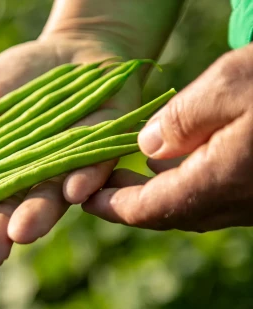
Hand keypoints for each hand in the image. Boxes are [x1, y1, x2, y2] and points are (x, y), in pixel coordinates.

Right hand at [0, 37, 141, 273]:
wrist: (69, 54)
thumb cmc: (13, 81)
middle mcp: (27, 180)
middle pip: (7, 214)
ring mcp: (64, 167)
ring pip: (48, 198)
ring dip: (36, 215)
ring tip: (20, 233)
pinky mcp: (99, 149)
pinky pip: (91, 165)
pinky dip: (83, 177)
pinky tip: (73, 190)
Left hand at [83, 44, 252, 231]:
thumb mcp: (233, 84)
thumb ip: (182, 120)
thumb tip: (146, 149)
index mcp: (222, 182)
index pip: (148, 209)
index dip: (111, 206)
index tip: (83, 198)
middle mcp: (241, 203)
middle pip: (169, 213)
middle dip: (130, 200)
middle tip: (102, 180)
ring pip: (195, 205)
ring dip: (160, 191)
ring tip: (132, 168)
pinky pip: (221, 195)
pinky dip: (191, 182)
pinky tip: (182, 158)